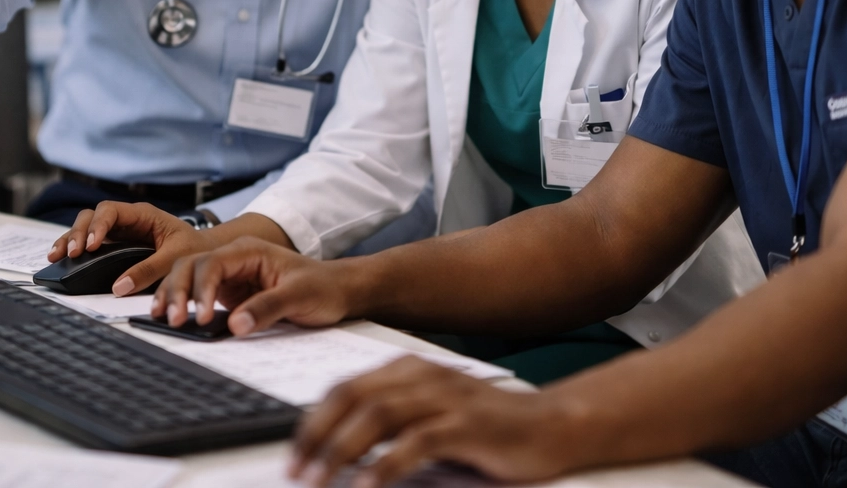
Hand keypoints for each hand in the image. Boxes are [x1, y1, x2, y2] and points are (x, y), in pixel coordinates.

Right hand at [46, 202, 210, 294]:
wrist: (203, 253)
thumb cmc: (194, 249)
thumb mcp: (175, 258)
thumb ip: (149, 270)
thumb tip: (119, 286)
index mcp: (143, 214)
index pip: (111, 210)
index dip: (98, 226)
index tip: (92, 245)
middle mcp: (127, 219)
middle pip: (92, 216)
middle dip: (78, 232)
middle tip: (71, 253)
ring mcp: (118, 231)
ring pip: (86, 226)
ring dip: (70, 239)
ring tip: (57, 255)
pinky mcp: (114, 245)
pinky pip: (89, 242)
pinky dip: (75, 248)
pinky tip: (61, 258)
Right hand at [152, 238, 353, 334]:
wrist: (336, 291)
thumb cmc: (322, 288)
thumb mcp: (299, 296)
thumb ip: (267, 308)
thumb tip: (234, 325)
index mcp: (250, 251)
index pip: (213, 263)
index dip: (202, 288)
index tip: (203, 315)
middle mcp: (234, 259)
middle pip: (192, 266)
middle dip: (177, 290)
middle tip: (173, 319)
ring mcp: (229, 275)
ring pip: (189, 277)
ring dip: (173, 295)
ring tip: (162, 318)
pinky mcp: (228, 292)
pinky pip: (199, 295)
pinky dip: (183, 304)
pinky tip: (170, 317)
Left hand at [289, 357, 578, 487]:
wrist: (552, 424)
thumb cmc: (488, 428)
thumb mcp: (432, 416)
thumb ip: (393, 421)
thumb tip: (339, 448)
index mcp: (407, 371)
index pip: (344, 389)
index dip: (312, 421)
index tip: (294, 454)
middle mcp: (422, 377)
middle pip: (351, 399)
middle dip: (316, 437)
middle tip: (296, 470)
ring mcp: (445, 398)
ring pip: (376, 417)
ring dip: (341, 452)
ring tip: (319, 482)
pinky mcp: (467, 425)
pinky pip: (415, 443)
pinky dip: (385, 466)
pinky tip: (366, 487)